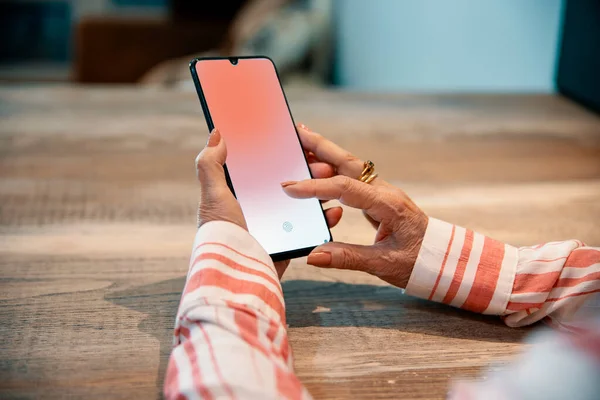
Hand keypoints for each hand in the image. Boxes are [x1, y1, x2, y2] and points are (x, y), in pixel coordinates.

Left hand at [195, 128, 342, 277]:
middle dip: (307, 170)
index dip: (281, 154)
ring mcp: (277, 227)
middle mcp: (260, 209)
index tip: (299, 142)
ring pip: (304, 204)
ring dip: (320, 190)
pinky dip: (324, 219)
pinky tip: (332, 210)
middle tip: (321, 162)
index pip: (264, 168)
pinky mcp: (290, 243)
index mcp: (241, 196)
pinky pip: (311, 228)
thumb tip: (216, 134)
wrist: (236, 274)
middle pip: (289, 183)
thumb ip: (210, 164)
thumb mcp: (212, 194)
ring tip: (331, 179)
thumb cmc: (220, 233)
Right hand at [282, 125, 428, 287]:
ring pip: (350, 165)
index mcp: (388, 204)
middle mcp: (385, 191)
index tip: (290, 187)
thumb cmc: (419, 262)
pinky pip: (352, 177)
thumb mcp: (383, 265)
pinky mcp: (378, 197)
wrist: (443, 259)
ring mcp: (382, 192)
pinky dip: (332, 167)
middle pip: (348, 162)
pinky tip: (318, 166)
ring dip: (325, 152)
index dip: (316, 187)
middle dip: (321, 146)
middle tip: (296, 132)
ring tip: (301, 141)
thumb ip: (347, 258)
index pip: (346, 188)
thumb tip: (313, 255)